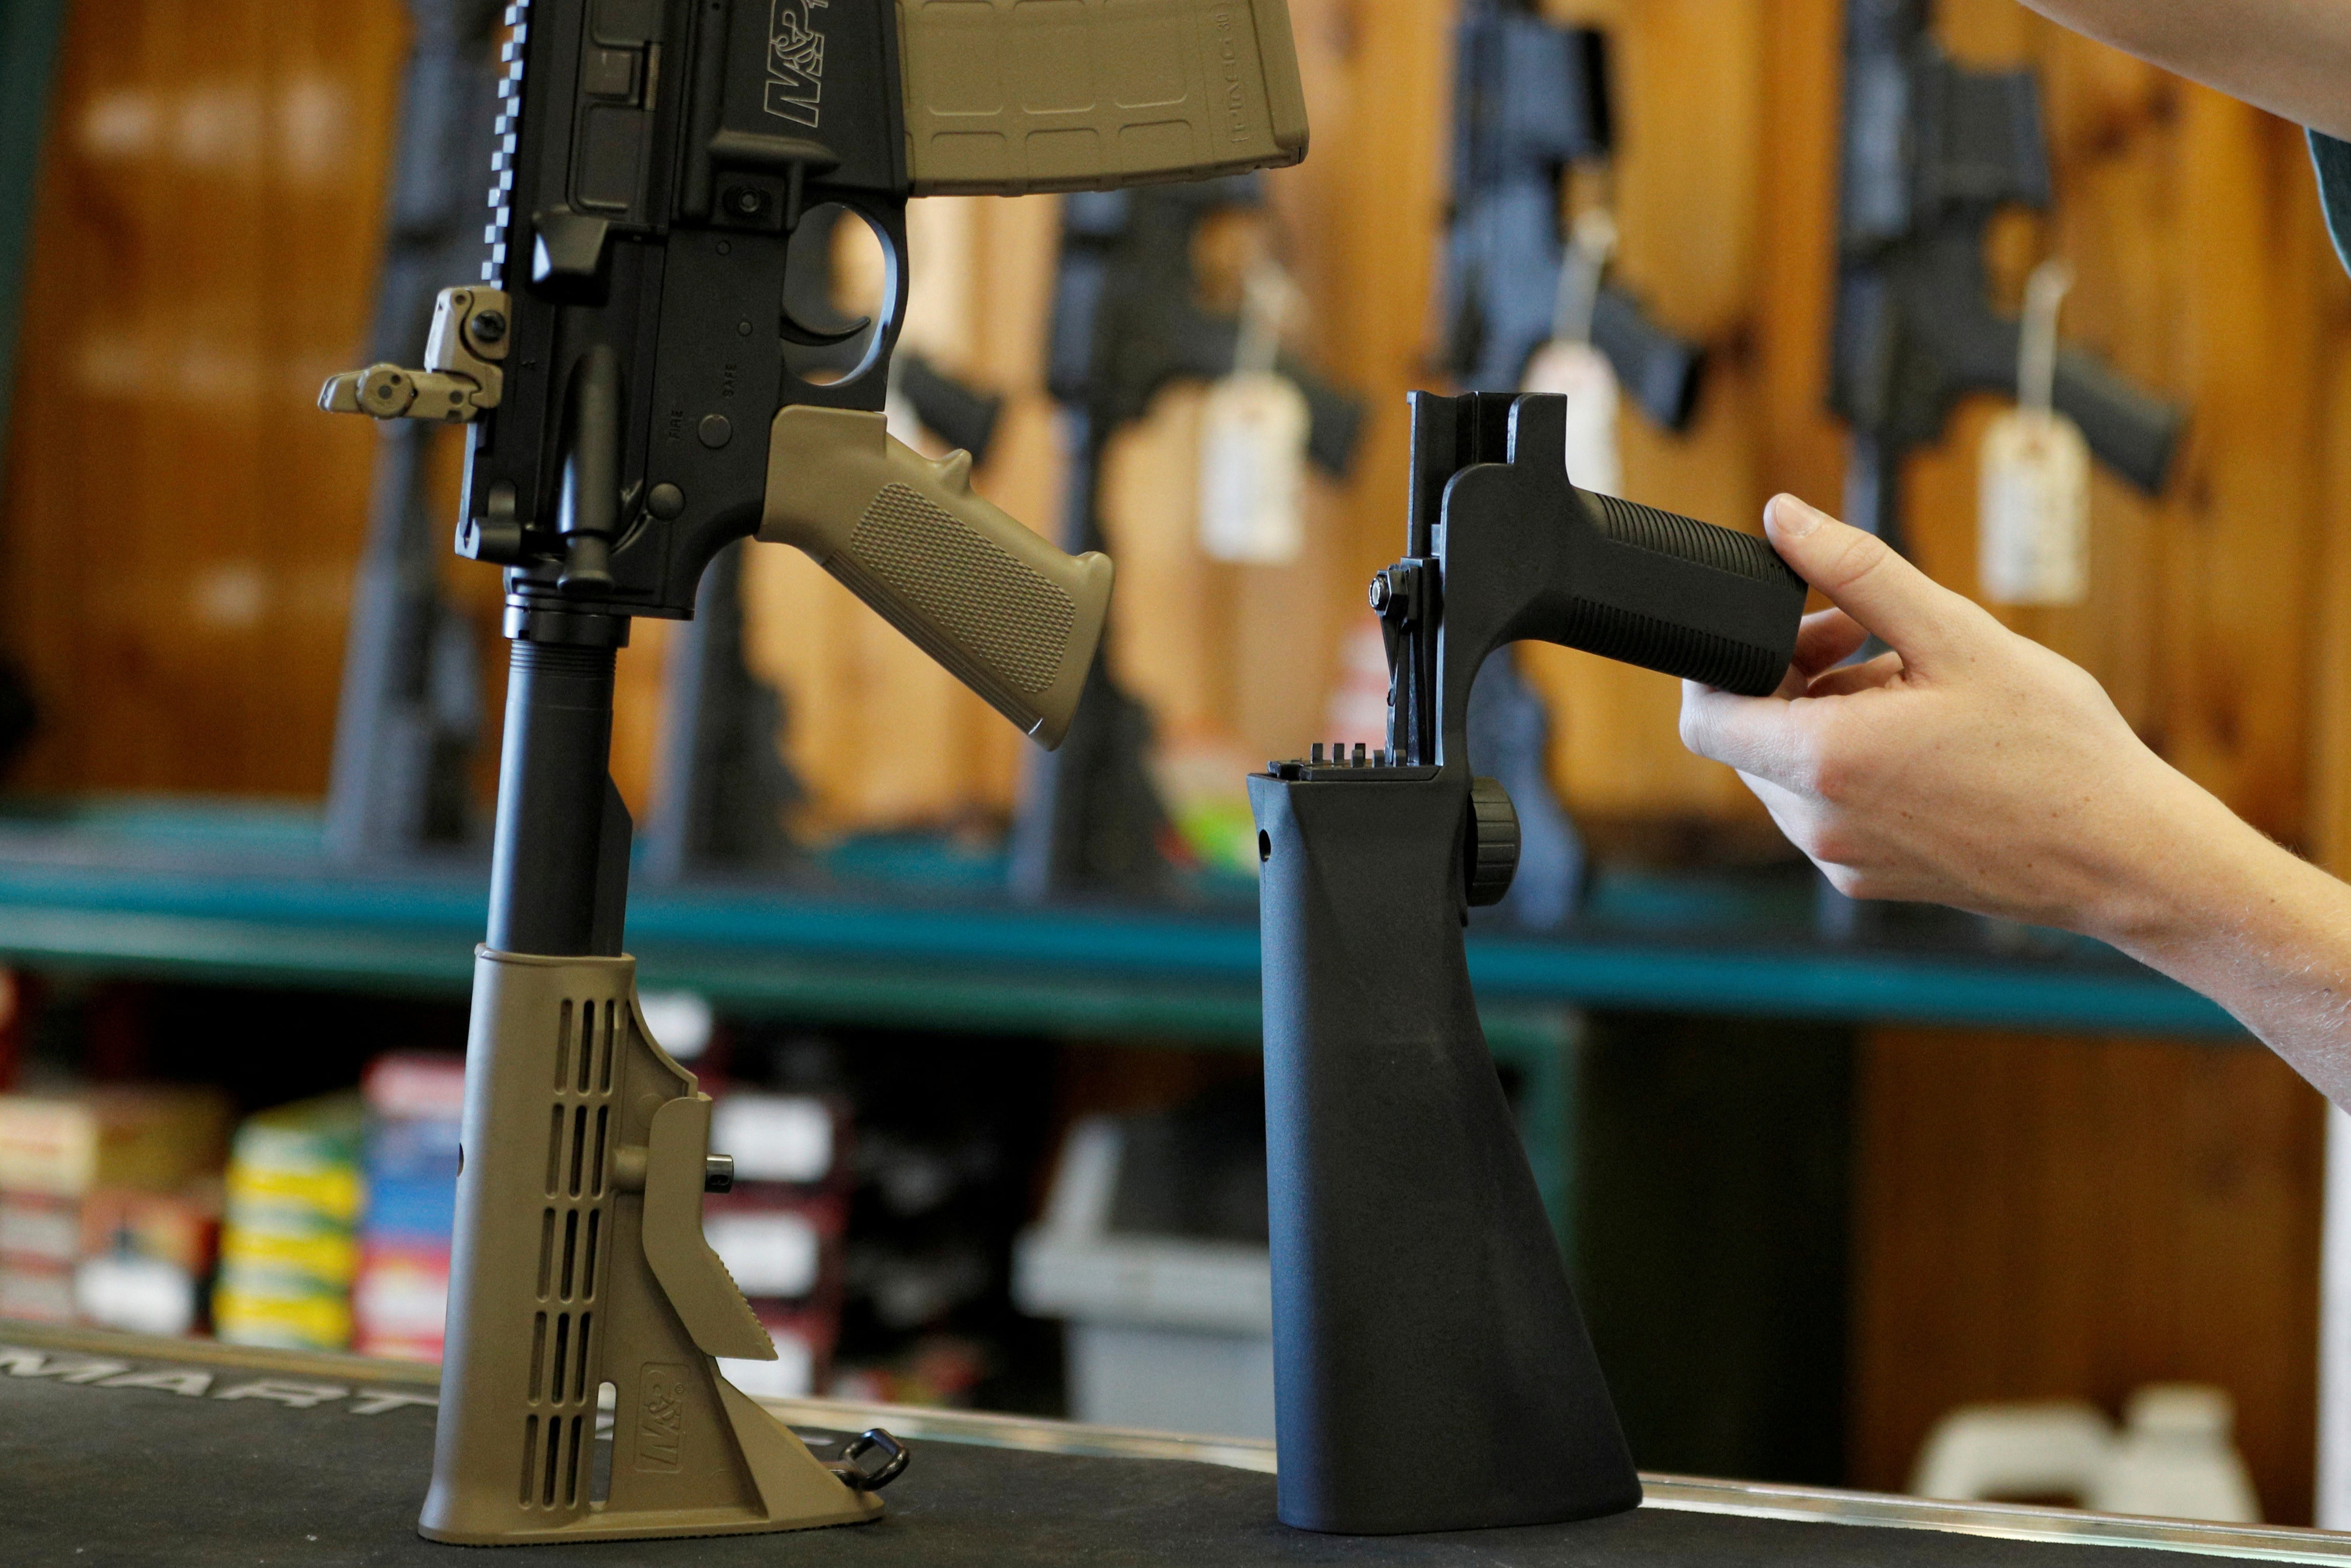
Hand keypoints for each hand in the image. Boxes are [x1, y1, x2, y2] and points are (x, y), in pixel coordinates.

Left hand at [1678, 495, 2236, 940]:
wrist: (2123, 854)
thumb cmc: (2055, 748)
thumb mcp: (1954, 635)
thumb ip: (1855, 571)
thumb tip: (1783, 518)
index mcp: (1822, 761)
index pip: (1705, 716)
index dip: (1731, 661)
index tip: (1798, 626)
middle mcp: (1816, 823)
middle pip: (1748, 736)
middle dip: (1791, 676)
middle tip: (1863, 637)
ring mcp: (1839, 859)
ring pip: (1787, 771)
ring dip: (1825, 716)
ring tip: (1908, 687)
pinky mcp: (1866, 880)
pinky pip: (1826, 808)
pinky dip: (1852, 764)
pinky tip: (1922, 740)